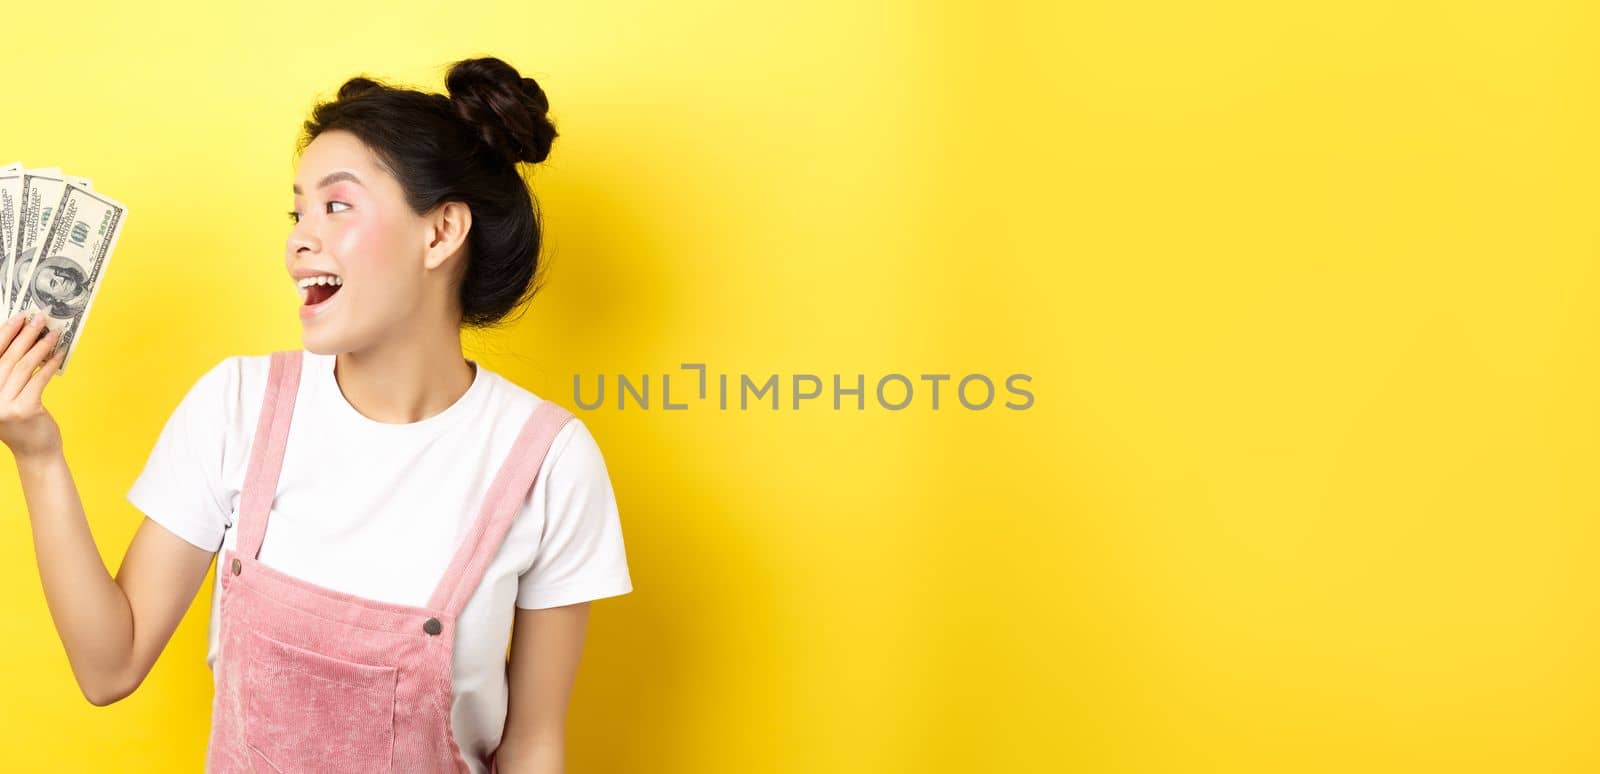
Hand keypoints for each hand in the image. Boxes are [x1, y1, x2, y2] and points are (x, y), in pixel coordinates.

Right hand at [0, 311, 64, 459]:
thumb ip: (7, 374)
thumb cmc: (22, 422)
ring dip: (40, 347)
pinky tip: (58, 353)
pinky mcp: (24, 410)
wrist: (35, 452)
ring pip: (24, 368)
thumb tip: (23, 339)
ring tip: (53, 334)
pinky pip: (38, 380)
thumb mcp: (7, 397)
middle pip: (7, 359)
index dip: (5, 334)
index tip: (19, 317)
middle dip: (24, 335)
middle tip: (39, 319)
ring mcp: (4, 405)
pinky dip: (49, 365)